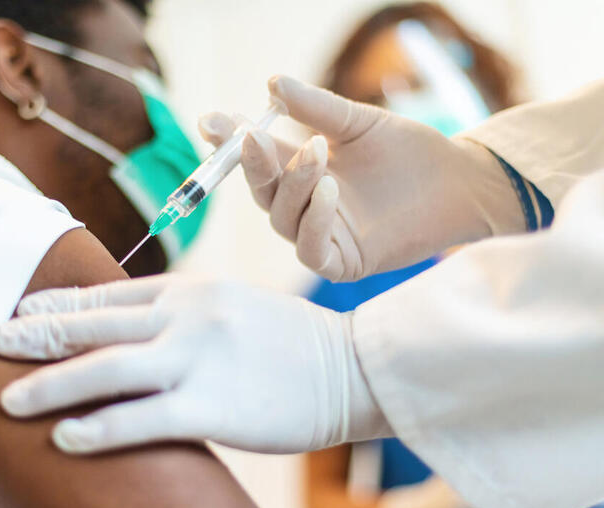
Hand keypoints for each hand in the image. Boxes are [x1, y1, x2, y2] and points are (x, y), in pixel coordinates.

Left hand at [0, 275, 390, 453]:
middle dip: (38, 335)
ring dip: (52, 385)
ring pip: (107, 368)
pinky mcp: (214, 406)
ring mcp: (198, 358)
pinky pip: (142, 417)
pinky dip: (99, 427)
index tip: (23, 313)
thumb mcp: (233, 308)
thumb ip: (184, 314)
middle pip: (96, 324)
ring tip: (8, 402)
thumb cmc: (293, 342)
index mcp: (191, 291)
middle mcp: (187, 316)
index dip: (61, 304)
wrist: (354, 365)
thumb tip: (136, 332)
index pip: (110, 294)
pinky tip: (66, 439)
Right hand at [198, 76, 522, 281]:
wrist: (458, 181)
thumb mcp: (358, 122)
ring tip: (317, 151)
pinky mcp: (342, 262)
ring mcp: (320, 234)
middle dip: (252, 163)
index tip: (211, 122)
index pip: (257, 157)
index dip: (230, 141)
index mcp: (301, 169)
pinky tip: (330, 190)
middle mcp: (303, 204)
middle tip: (250, 134)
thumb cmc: (408, 151)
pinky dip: (314, 220)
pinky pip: (311, 248)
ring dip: (293, 184)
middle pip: (261, 190)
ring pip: (282, 218)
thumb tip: (272, 84)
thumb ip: (316, 108)